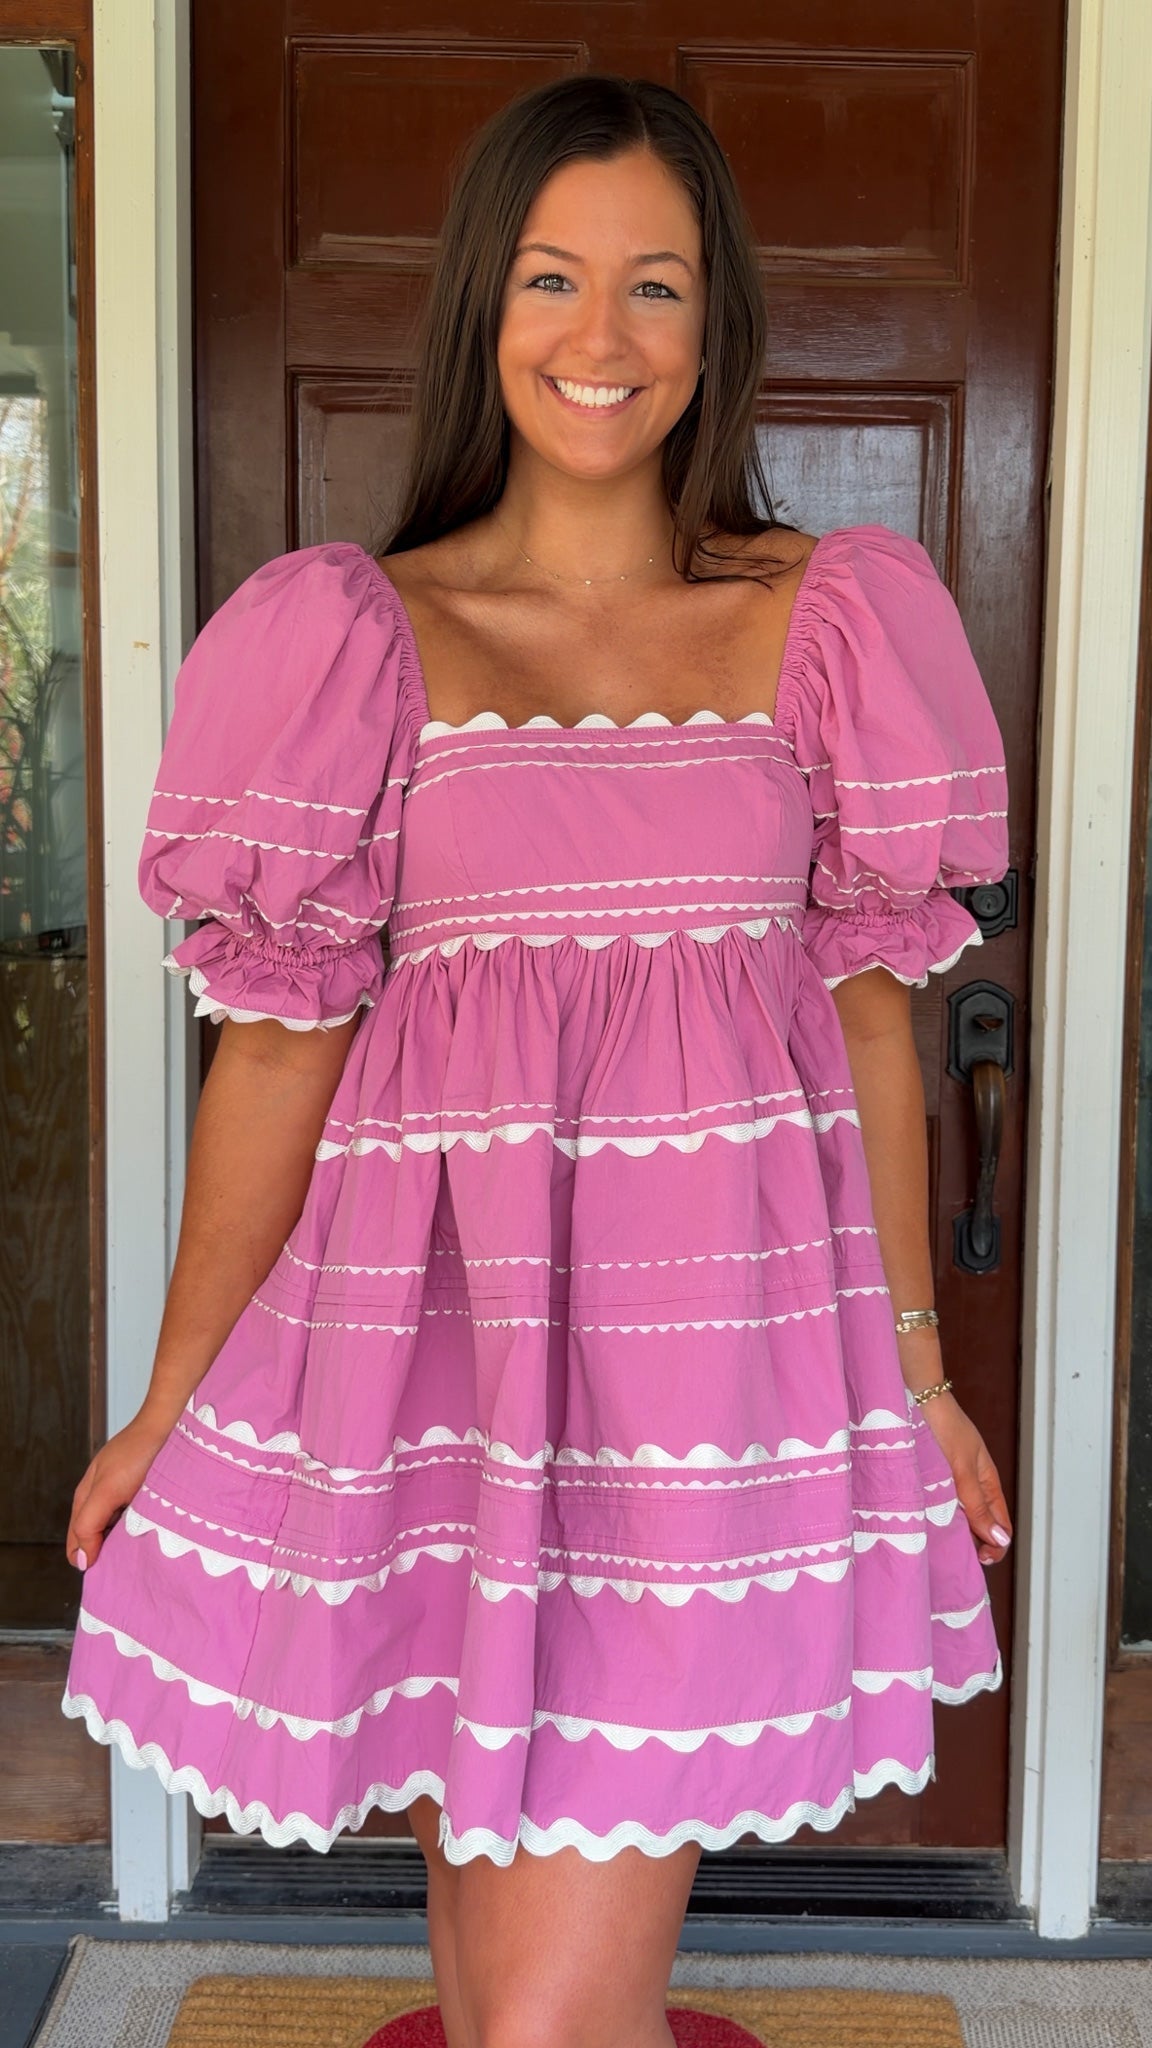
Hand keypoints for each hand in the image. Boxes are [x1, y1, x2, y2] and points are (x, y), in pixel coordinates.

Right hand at [65, 1411, 175, 1572]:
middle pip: (96, 1537)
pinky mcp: (143, 1490)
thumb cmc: (139, 1452)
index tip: (108, 1576)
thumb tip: (80, 1560)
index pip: (76, 1542)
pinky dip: (142, 1528)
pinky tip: (155, 1533)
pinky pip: (137, 1518)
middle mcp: (102, 1496)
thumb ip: (88, 1524)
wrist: (170, 1422)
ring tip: (142, 1553)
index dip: (88, 1560)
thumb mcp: (107, 1490)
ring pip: (118, 1529)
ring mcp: (123, 1492)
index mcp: (85, 1497)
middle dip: (107, 1554)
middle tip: (127, 1567)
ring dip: (126, 1542)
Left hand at [917, 1390, 1012, 1567]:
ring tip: (940, 1542)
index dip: (995, 1546)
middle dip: (974, 1543)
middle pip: (981, 1524)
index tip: (979, 1558)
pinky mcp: (931, 1478)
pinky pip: (940, 1505)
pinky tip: (926, 1525)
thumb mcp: (962, 1469)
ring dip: (955, 1531)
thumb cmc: (942, 1427)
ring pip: (960, 1516)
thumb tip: (1000, 1540)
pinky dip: (938, 1518)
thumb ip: (978, 1505)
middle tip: (956, 1554)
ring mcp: (951, 1481)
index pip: (1001, 1525)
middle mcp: (971, 1484)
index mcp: (987, 1482)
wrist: (914, 1397)